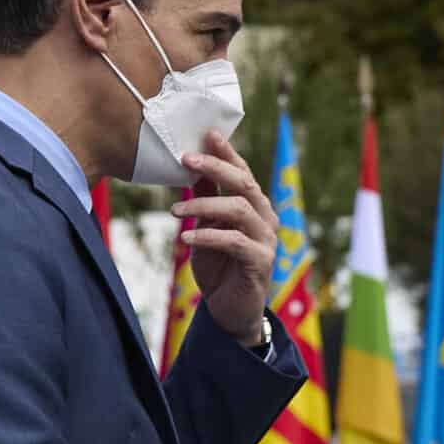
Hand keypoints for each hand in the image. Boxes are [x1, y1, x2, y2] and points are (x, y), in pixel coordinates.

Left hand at [173, 130, 277, 344]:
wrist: (229, 310)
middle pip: (245, 184)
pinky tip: (187, 238)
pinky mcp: (262, 262)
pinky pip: (235, 241)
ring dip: (204, 205)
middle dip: (216, 167)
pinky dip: (209, 236)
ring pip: (240, 209)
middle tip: (186, 158)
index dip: (227, 152)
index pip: (242, 172)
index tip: (207, 133)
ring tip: (175, 211)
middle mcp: (266, 218)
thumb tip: (191, 167)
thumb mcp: (206, 227)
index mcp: (254, 206)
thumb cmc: (219, 267)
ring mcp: (267, 240)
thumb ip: (206, 199)